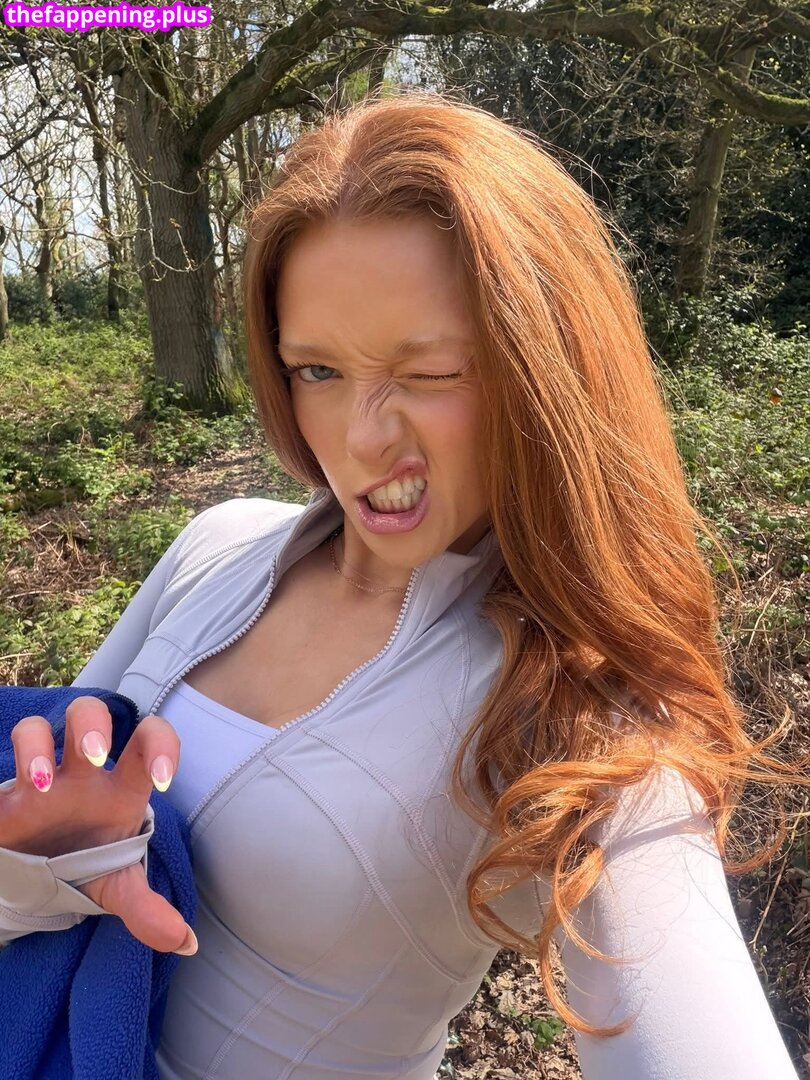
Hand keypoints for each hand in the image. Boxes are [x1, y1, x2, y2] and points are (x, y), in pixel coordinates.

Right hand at [0, 695, 195, 954]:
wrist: (38, 875)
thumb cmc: (88, 862)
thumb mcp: (116, 887)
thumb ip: (147, 909)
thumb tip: (186, 943)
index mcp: (119, 785)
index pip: (148, 740)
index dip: (160, 745)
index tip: (163, 781)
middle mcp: (79, 771)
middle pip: (88, 713)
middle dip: (91, 722)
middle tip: (94, 753)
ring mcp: (36, 777)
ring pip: (34, 728)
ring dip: (33, 746)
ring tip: (37, 784)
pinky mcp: (1, 798)